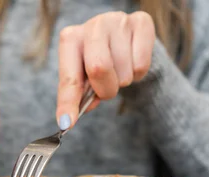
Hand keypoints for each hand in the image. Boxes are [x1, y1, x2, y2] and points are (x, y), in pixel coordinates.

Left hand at [56, 11, 155, 129]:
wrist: (127, 41)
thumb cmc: (100, 61)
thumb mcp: (84, 78)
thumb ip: (78, 96)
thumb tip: (70, 118)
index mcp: (71, 38)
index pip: (69, 77)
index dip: (68, 102)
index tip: (67, 123)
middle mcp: (93, 25)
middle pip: (98, 69)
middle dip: (105, 89)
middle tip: (107, 88)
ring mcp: (118, 20)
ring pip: (124, 72)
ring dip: (123, 81)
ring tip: (120, 69)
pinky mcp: (142, 22)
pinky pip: (141, 65)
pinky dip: (139, 73)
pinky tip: (133, 60)